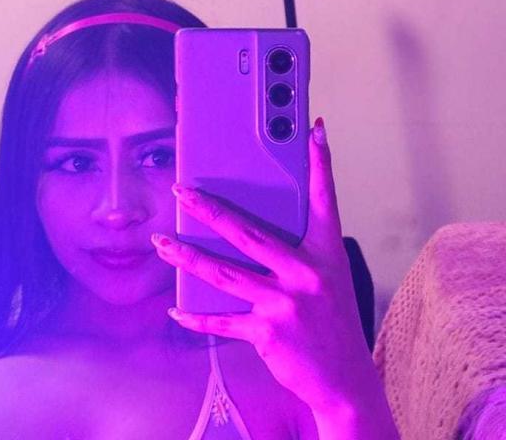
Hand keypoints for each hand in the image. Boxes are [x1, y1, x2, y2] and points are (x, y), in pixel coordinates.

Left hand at [151, 118, 396, 436]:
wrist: (345, 379)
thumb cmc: (334, 324)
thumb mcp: (328, 280)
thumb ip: (299, 254)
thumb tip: (255, 232)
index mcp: (325, 254)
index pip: (324, 199)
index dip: (320, 162)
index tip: (314, 127)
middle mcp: (306, 273)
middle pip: (248, 233)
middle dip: (209, 209)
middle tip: (181, 191)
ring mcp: (285, 303)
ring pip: (224, 272)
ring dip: (187, 257)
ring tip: (160, 243)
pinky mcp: (267, 332)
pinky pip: (222, 320)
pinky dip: (196, 316)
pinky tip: (175, 309)